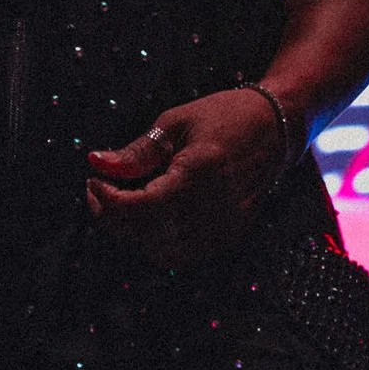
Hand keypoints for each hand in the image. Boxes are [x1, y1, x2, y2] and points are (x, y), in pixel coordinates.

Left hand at [85, 90, 291, 268]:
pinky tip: (147, 218)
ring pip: (161, 251)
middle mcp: (215, 206)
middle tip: (98, 191)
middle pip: (146, 232)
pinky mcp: (230, 236)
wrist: (276, 128)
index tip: (92, 181)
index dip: (108, 200)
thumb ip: (137, 151)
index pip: (141, 206)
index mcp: (200, 172)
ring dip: (132, 233)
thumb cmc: (224, 116)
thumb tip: (95, 162)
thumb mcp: (175, 122)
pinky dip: (157, 243)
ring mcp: (225, 226)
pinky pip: (182, 254)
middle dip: (112, 216)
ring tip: (119, 204)